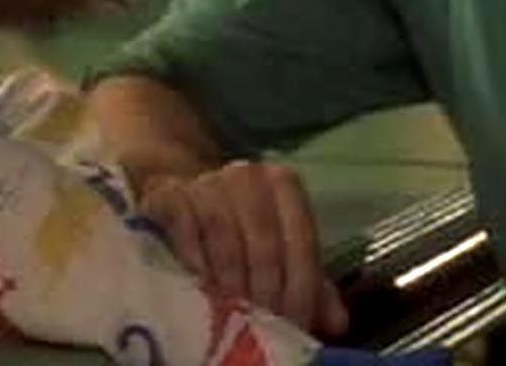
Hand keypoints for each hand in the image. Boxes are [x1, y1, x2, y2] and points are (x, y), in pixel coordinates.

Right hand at [137, 161, 348, 336]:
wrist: (185, 199)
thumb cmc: (240, 232)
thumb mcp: (280, 252)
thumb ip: (310, 283)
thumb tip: (337, 321)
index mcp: (283, 185)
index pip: (302, 239)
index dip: (301, 288)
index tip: (294, 324)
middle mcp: (248, 176)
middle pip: (265, 240)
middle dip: (266, 292)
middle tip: (261, 329)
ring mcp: (206, 182)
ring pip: (225, 234)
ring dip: (230, 282)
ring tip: (232, 317)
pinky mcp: (168, 194)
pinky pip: (183, 227)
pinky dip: (193, 259)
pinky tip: (200, 287)